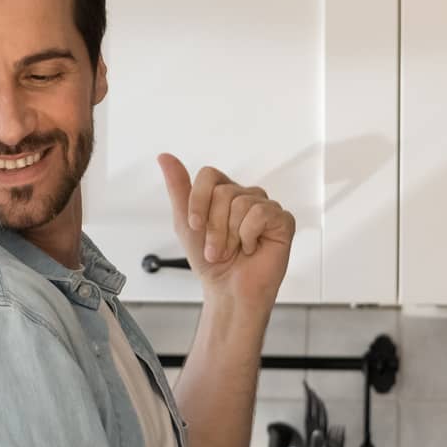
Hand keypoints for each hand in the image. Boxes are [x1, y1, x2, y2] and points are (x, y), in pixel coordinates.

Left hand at [157, 153, 294, 310]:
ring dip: (230, 236)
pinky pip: (260, 214)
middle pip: (223, 192)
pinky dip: (249, 236)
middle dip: (214, 227)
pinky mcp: (282, 220)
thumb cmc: (209, 260)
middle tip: (216, 248)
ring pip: (241, 203)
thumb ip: (178, 188)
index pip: (209, 175)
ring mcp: (265, 206)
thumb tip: (165, 157)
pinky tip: (252, 247)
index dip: (198, 200)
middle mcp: (245, 195)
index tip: (195, 226)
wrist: (228, 289)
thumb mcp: (186, 223)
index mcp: (223, 193)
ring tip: (233, 250)